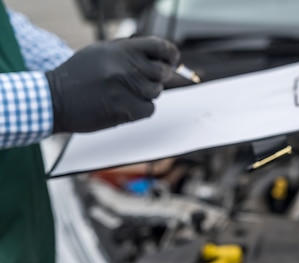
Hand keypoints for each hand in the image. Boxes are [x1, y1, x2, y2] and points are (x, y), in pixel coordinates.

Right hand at [46, 36, 179, 132]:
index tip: (172, 60)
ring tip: (123, 93)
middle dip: (157, 77)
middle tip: (141, 81)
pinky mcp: (126, 110)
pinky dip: (140, 110)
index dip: (170, 54)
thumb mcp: (101, 53)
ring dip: (145, 94)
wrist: (55, 100)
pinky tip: (123, 105)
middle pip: (162, 72)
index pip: (160, 47)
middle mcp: (125, 67)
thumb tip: (161, 57)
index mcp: (120, 50)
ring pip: (156, 92)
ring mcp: (126, 89)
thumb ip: (129, 52)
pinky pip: (149, 109)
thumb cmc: (79, 77)